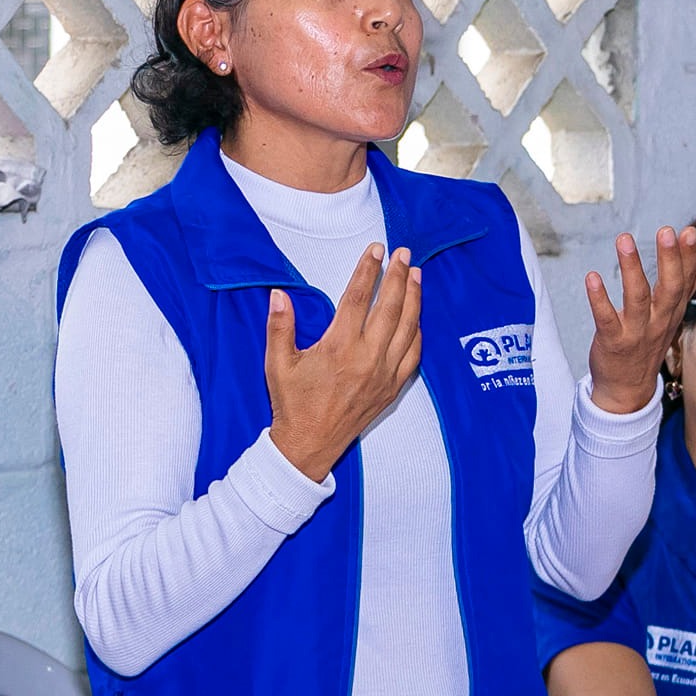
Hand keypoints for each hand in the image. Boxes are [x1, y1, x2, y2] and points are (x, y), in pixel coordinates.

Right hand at [266, 244, 422, 480]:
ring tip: (415, 275)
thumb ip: (279, 326)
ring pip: (408, 328)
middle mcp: (367, 358)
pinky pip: (413, 355)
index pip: (359, 297)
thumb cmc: (292, 404)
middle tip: (403, 253)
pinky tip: (417, 317)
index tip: (376, 249)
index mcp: (339, 348)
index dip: (369, 270)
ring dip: (414, 298)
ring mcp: (384, 374)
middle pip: (390, 307)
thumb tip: (278, 294)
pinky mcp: (392, 388)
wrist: (309, 445)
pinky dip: (418, 332)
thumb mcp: (278, 364)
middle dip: (398, 276)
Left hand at [585, 228, 695, 413]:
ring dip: (632, 268)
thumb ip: (688, 281)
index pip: (685, 281)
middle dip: (670, 259)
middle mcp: (658, 321)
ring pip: (637, 298)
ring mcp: (637, 333)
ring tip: (624, 240)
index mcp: (672, 312)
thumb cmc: (646, 345)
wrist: (627, 390)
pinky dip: (599, 299)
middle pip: (669, 289)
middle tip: (666, 231)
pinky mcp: (613, 342)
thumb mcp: (671, 313)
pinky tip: (592, 278)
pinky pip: (606, 319)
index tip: (688, 232)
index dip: (688, 257)